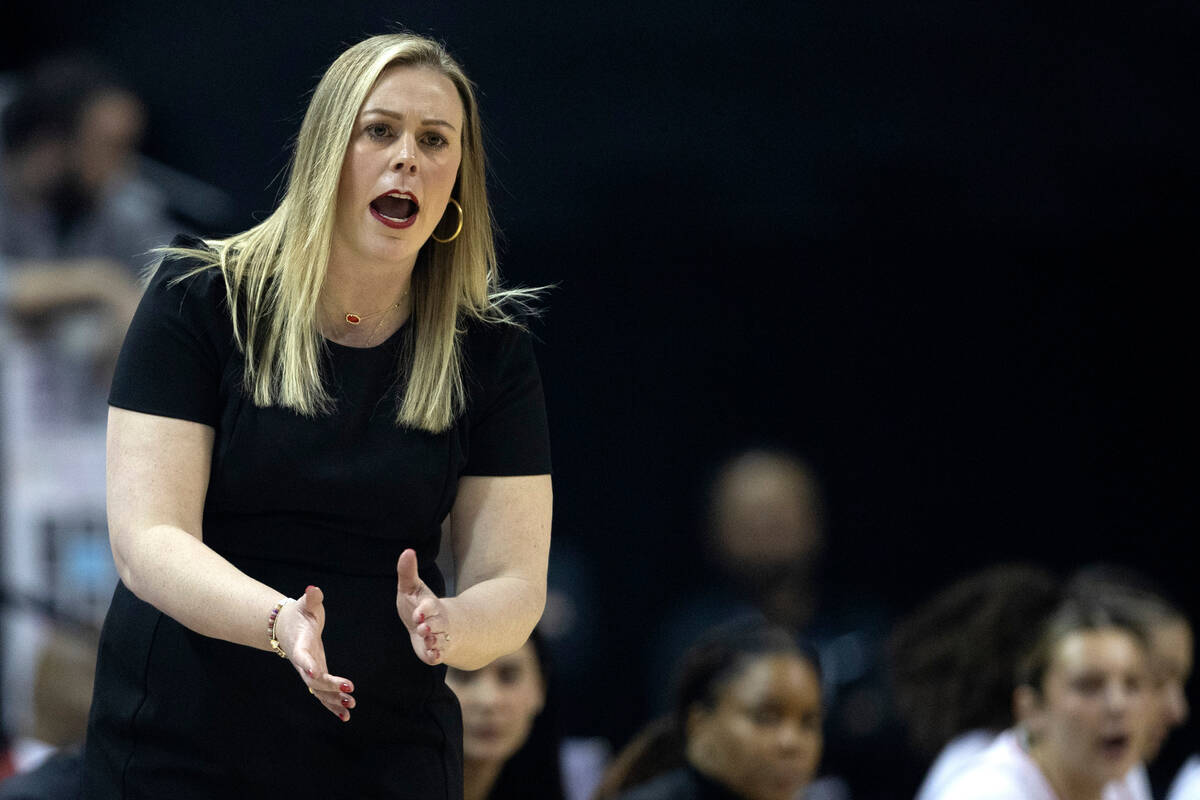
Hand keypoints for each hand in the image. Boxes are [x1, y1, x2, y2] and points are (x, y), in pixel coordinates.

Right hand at [275, 584, 356, 721]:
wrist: (287, 626)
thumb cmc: (301, 613)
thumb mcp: (307, 604)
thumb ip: (311, 598)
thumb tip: (313, 589)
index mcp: (299, 645)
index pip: (302, 656)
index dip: (308, 663)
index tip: (316, 672)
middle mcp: (303, 662)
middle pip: (313, 679)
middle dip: (330, 686)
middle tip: (349, 691)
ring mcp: (308, 672)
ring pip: (319, 691)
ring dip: (333, 700)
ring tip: (351, 706)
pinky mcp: (316, 676)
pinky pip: (322, 695)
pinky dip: (333, 705)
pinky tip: (346, 716)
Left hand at [396, 549, 451, 664]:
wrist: (431, 626)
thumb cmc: (420, 605)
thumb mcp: (412, 588)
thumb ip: (408, 572)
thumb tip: (408, 550)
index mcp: (430, 606)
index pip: (430, 606)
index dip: (425, 610)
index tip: (418, 612)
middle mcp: (438, 622)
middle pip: (438, 624)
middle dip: (431, 626)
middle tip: (423, 628)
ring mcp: (438, 637)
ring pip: (440, 640)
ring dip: (434, 640)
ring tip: (426, 639)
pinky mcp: (434, 652)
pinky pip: (438, 655)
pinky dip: (436, 655)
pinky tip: (432, 655)